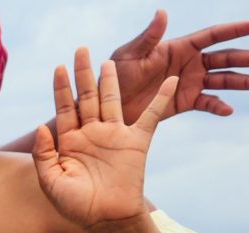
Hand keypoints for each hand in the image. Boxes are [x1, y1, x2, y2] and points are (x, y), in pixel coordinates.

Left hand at [32, 49, 175, 230]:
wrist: (106, 221)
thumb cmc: (75, 206)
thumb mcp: (50, 181)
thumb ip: (43, 154)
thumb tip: (42, 126)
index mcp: (69, 142)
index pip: (65, 108)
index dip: (61, 88)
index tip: (59, 67)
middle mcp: (91, 134)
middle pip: (87, 97)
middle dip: (83, 74)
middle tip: (81, 50)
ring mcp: (114, 136)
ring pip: (112, 101)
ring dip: (110, 80)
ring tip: (108, 60)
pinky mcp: (136, 142)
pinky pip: (150, 116)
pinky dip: (161, 99)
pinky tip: (169, 81)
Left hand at [112, 10, 248, 121]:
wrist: (108, 106)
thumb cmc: (113, 75)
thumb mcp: (129, 54)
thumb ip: (148, 37)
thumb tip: (162, 12)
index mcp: (179, 48)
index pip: (212, 35)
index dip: (234, 29)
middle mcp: (189, 64)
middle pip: (224, 58)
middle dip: (244, 57)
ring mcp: (190, 83)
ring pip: (223, 80)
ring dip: (240, 80)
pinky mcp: (185, 101)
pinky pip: (207, 102)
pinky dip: (218, 106)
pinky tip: (227, 109)